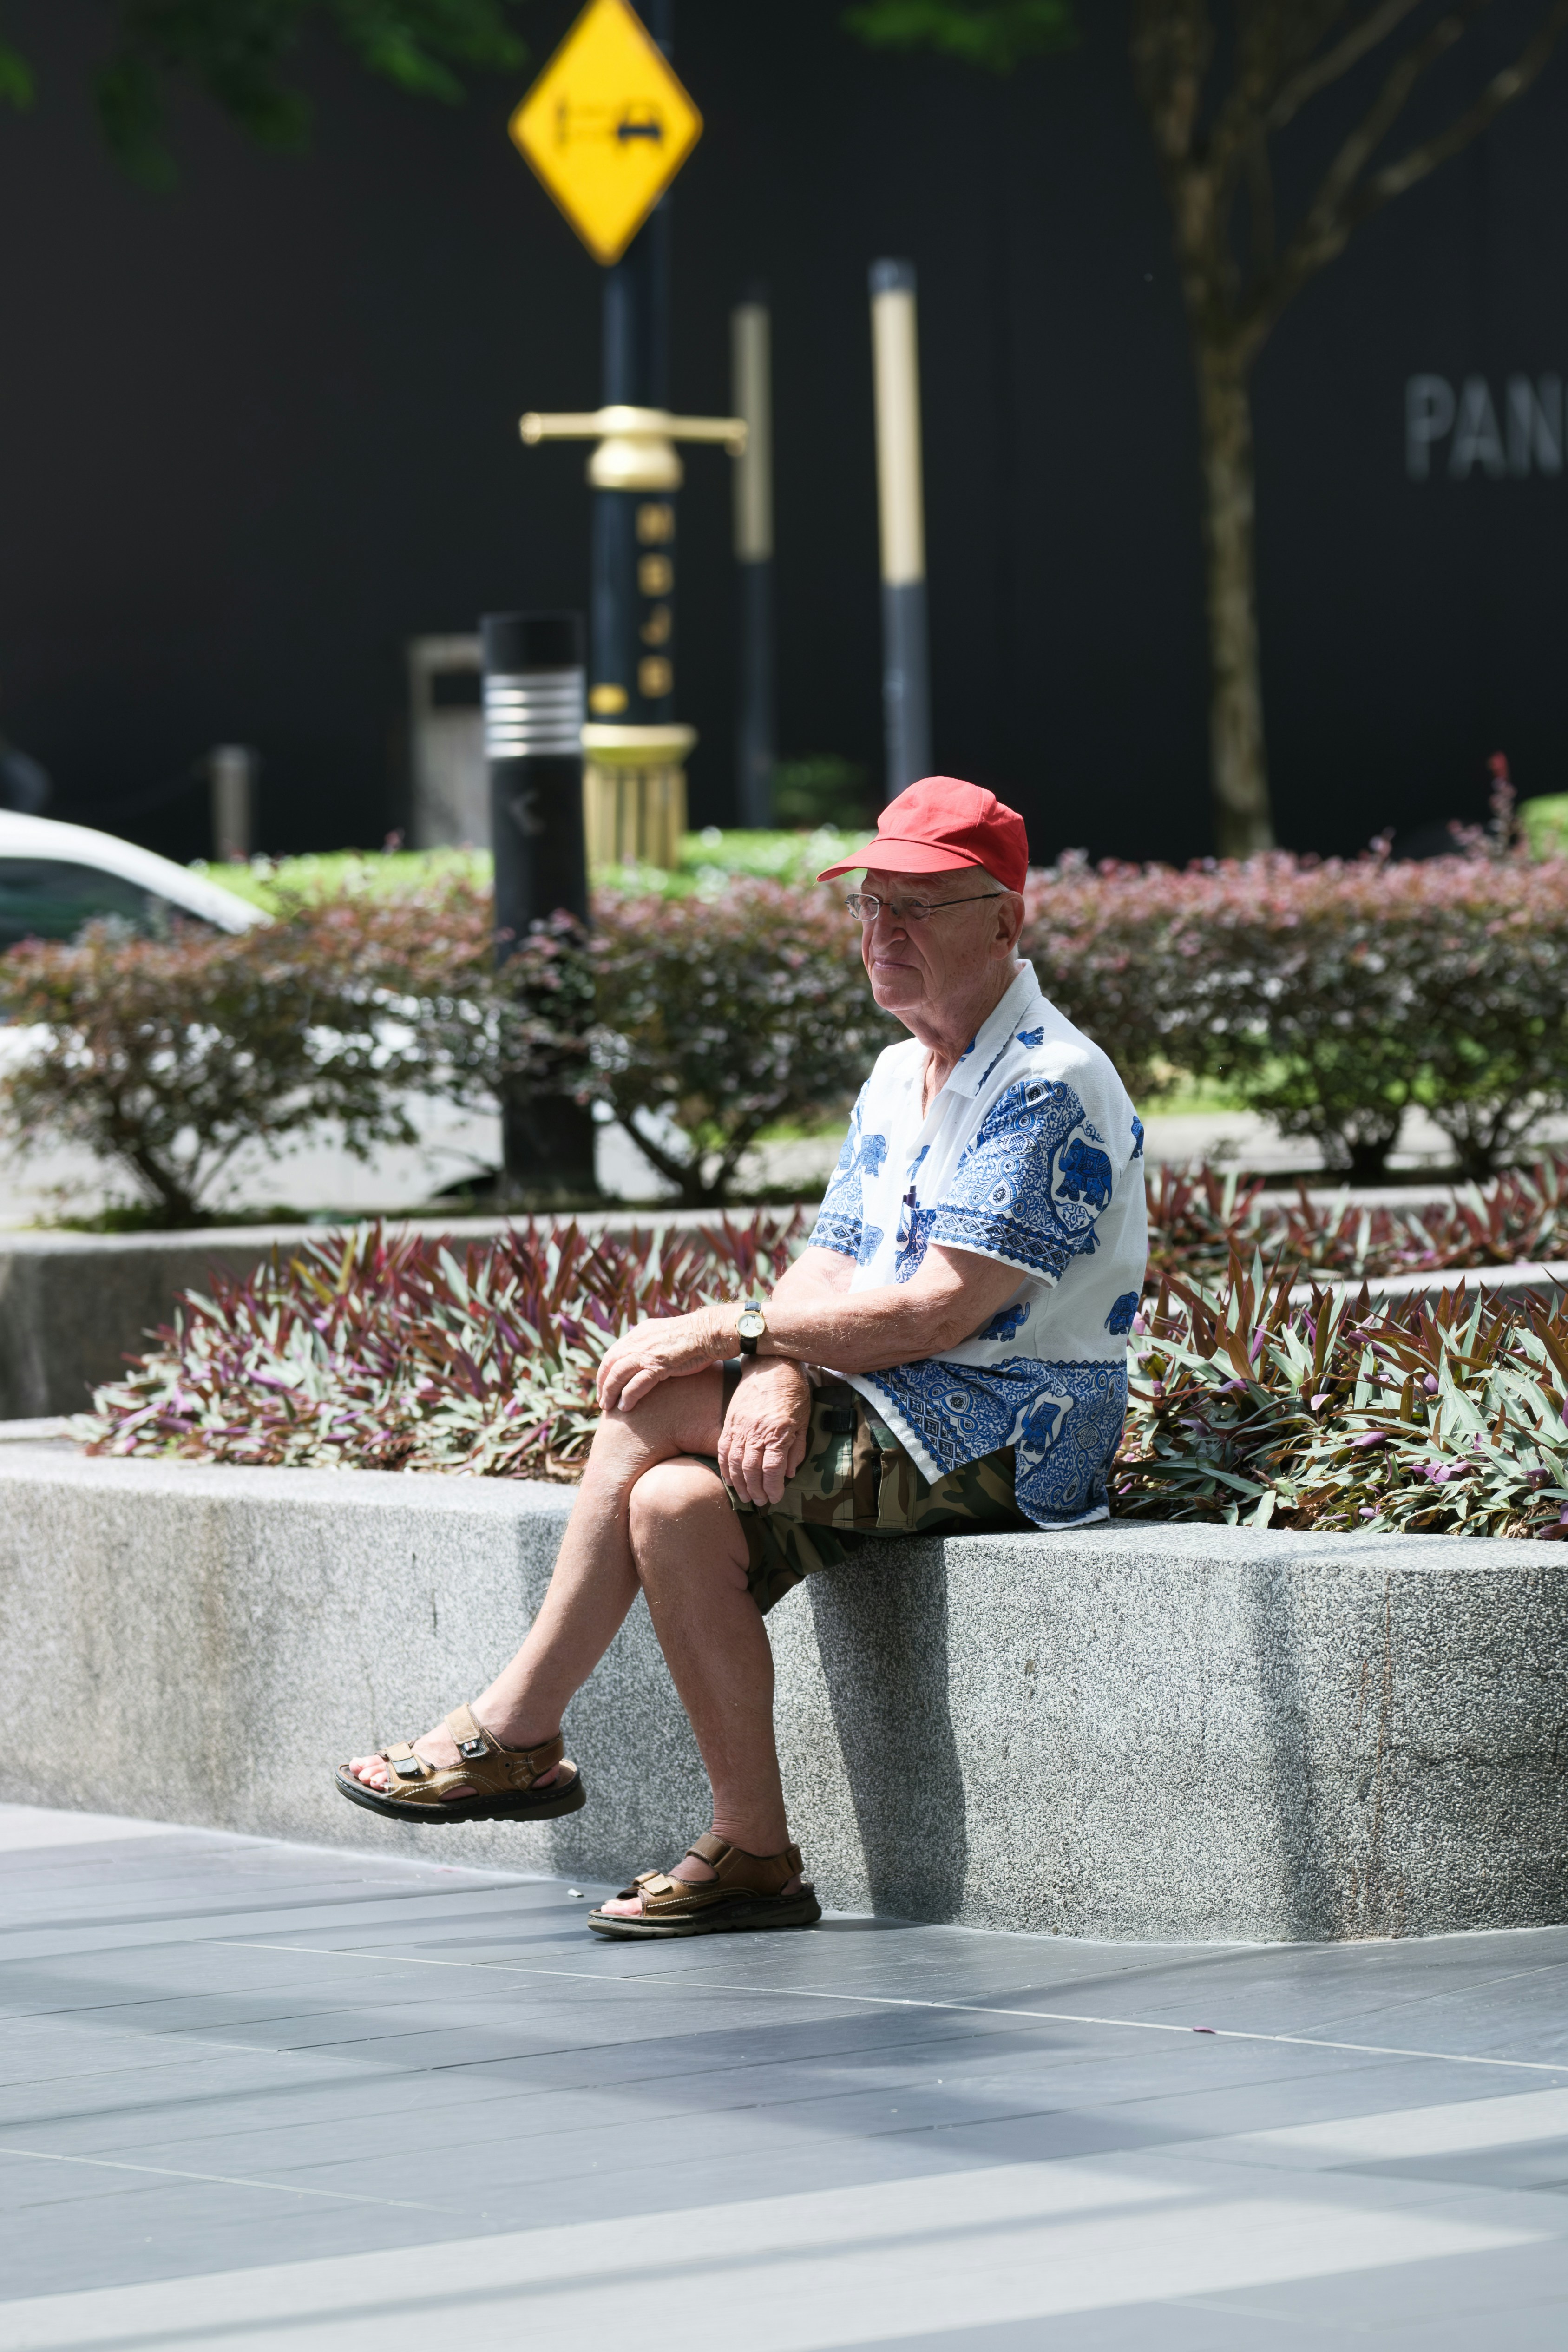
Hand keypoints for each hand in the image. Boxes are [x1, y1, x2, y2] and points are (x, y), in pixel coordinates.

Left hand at [596, 1305, 726, 1413]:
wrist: (710, 1332)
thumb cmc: (695, 1337)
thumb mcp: (666, 1336)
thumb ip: (653, 1345)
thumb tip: (647, 1360)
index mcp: (640, 1333)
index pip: (613, 1353)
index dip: (605, 1371)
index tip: (604, 1385)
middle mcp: (639, 1340)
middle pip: (611, 1364)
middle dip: (604, 1384)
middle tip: (602, 1401)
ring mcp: (648, 1352)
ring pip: (618, 1374)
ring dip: (611, 1392)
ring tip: (609, 1407)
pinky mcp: (659, 1364)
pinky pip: (637, 1384)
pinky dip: (628, 1396)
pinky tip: (626, 1407)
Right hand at [718, 1357, 812, 1507]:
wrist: (772, 1365)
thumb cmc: (793, 1392)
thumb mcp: (803, 1421)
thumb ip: (796, 1449)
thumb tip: (789, 1474)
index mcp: (777, 1431)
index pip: (771, 1469)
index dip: (773, 1487)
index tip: (776, 1498)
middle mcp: (756, 1431)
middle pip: (751, 1470)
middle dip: (755, 1490)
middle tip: (760, 1502)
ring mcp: (740, 1426)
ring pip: (734, 1462)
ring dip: (739, 1483)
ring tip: (745, 1497)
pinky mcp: (730, 1421)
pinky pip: (723, 1449)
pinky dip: (725, 1467)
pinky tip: (729, 1479)